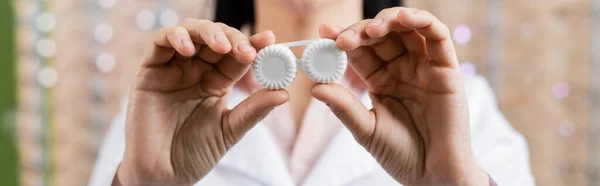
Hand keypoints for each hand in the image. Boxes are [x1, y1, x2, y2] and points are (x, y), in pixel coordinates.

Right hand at [115, 19, 287, 185]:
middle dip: (233, 37)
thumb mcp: (230, 130)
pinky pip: (159, 43)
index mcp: (217, 81)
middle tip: (247, 49)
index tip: (270, 40)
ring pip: (189, 32)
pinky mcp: (149, 71)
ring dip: (208, 32)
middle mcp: (195, 70)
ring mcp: (173, 68)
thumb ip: (254, 109)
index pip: (237, 55)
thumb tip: (284, 93)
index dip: (253, 44)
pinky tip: (189, 50)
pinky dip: (175, 37)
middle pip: (215, 38)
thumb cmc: (195, 154)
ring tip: (222, 47)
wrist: (163, 175)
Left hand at [315, 8, 487, 185]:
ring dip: (387, 21)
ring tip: (370, 30)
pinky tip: (402, 18)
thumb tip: (314, 87)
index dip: (343, 39)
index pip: (360, 51)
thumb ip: (343, 107)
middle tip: (343, 38)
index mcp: (381, 80)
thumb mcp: (366, 129)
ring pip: (407, 29)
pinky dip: (421, 21)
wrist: (432, 176)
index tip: (324, 33)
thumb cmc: (401, 155)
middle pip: (381, 36)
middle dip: (361, 31)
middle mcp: (402, 69)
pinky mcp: (447, 69)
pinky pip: (438, 36)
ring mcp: (425, 67)